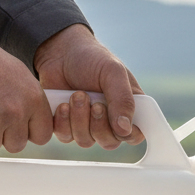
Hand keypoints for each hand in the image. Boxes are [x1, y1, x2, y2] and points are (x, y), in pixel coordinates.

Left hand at [33, 24, 143, 149]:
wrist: (60, 52)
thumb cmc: (91, 58)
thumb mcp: (113, 72)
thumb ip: (123, 100)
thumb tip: (125, 130)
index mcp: (127, 107)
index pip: (135, 135)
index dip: (128, 134)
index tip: (118, 122)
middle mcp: (108, 120)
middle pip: (109, 142)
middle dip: (99, 124)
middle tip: (94, 103)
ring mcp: (86, 124)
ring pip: (86, 141)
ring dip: (79, 119)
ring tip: (76, 95)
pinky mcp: (66, 125)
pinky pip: (66, 137)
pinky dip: (63, 122)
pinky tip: (62, 104)